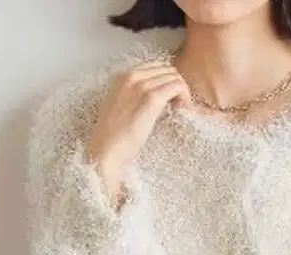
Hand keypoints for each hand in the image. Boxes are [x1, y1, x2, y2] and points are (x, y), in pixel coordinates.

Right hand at [85, 59, 192, 201]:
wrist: (105, 150)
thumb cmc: (113, 137)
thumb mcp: (121, 109)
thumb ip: (135, 97)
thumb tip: (157, 97)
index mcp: (121, 76)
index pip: (155, 67)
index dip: (166, 81)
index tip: (170, 100)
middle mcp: (130, 75)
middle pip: (166, 69)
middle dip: (176, 84)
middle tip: (178, 105)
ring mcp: (141, 85)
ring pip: (174, 76)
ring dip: (182, 91)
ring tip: (180, 109)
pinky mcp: (151, 98)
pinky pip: (177, 86)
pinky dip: (184, 96)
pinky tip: (183, 110)